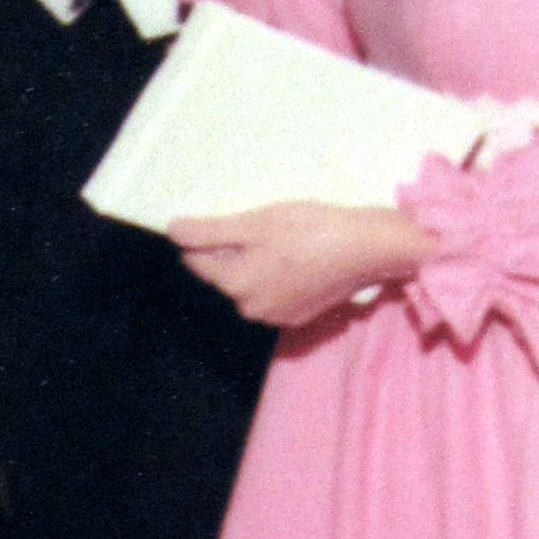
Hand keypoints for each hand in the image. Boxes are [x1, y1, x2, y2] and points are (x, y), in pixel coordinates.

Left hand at [170, 201, 430, 328]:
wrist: (366, 248)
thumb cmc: (310, 230)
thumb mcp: (254, 223)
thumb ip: (209, 231)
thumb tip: (172, 232)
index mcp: (236, 285)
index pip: (199, 262)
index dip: (208, 238)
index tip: (234, 221)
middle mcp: (252, 309)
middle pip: (228, 275)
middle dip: (238, 251)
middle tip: (266, 227)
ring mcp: (278, 316)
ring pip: (253, 284)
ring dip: (260, 262)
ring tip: (287, 240)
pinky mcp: (301, 315)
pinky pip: (277, 292)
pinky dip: (282, 275)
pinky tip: (301, 256)